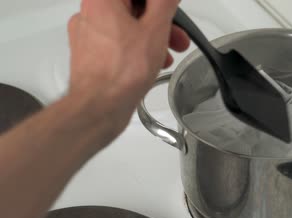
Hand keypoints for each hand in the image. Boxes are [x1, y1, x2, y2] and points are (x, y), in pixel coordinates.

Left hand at [67, 0, 188, 136]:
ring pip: (126, 26)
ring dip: (151, 37)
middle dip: (160, 21)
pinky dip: (136, 49)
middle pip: (132, 8)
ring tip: (168, 54)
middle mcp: (90, 12)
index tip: (171, 13)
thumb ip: (164, 2)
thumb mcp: (155, 29)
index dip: (159, 5)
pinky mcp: (89, 54)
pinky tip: (151, 64)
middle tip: (177, 35)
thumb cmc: (121, 72)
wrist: (100, 106)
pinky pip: (118, 43)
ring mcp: (87, 34)